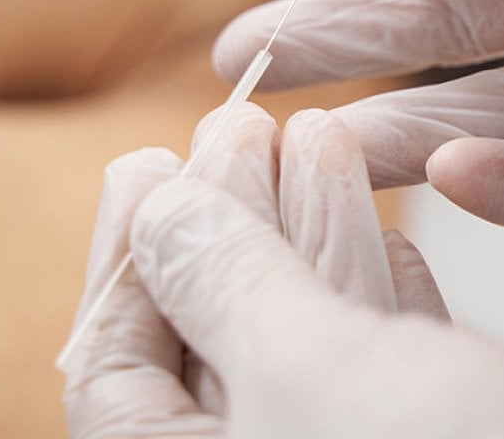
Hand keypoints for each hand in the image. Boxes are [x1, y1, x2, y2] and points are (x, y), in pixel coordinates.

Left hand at [60, 105, 503, 437]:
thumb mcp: (311, 373)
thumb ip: (226, 287)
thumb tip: (157, 210)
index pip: (114, 376)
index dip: (123, 262)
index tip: (146, 165)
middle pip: (214, 349)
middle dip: (228, 228)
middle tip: (236, 128)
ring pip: (307, 348)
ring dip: (313, 237)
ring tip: (316, 135)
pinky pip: (385, 373)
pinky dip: (383, 295)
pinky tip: (389, 235)